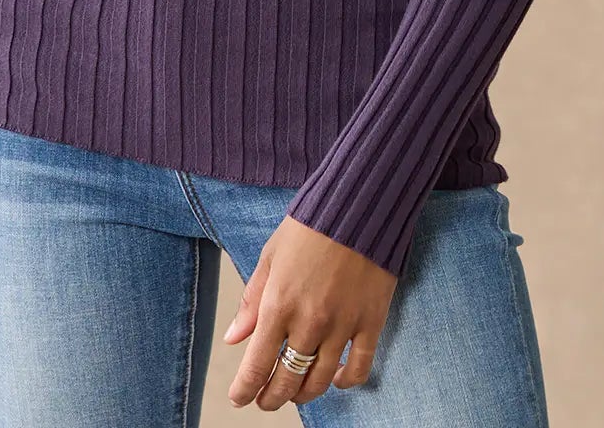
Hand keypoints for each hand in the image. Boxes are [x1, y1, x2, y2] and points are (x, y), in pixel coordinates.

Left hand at [222, 216, 395, 408]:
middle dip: (271, 397)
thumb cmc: (309, 226)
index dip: (245, 390)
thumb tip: (233, 339)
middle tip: (265, 400)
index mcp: (278, 304)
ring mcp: (342, 325)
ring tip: (296, 393)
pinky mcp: (370, 322)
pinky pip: (359, 368)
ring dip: (304, 394)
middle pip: (287, 380)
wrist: (359, 203)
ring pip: (320, 380)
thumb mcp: (271, 256)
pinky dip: (347, 382)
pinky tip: (337, 380)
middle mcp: (309, 322)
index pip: (256, 365)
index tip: (239, 398)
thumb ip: (252, 301)